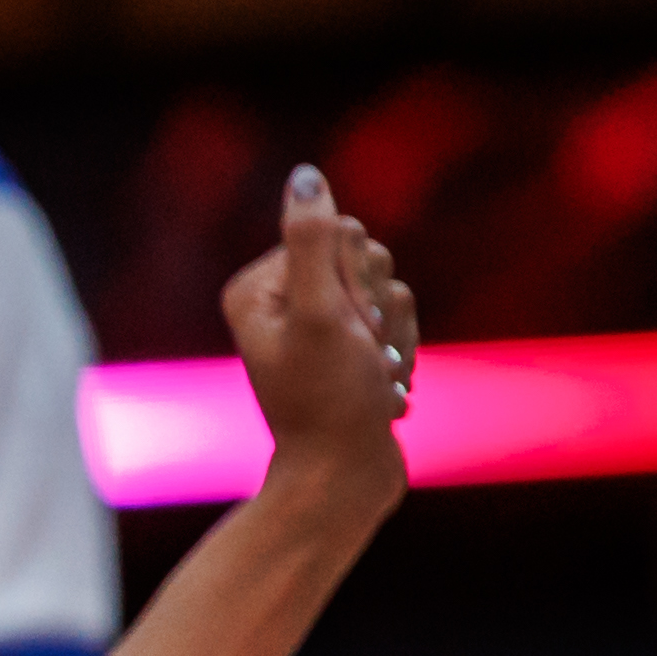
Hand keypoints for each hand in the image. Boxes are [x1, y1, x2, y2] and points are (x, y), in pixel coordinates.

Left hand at [225, 166, 416, 509]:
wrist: (344, 479)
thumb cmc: (330, 401)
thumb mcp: (322, 313)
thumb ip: (314, 241)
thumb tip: (304, 177)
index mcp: (257, 287)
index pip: (341, 235)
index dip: (356, 279)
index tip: (342, 326)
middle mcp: (281, 302)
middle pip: (366, 261)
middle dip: (380, 306)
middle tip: (360, 355)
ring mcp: (316, 328)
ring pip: (390, 293)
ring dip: (395, 336)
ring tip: (372, 380)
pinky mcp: (348, 351)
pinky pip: (398, 326)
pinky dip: (399, 357)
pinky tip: (381, 394)